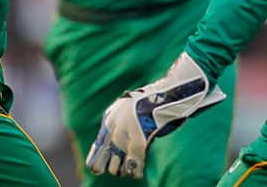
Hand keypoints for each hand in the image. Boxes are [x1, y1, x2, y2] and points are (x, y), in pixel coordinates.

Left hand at [86, 52, 224, 178]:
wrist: (169, 93)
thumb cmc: (154, 102)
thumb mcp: (131, 110)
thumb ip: (122, 125)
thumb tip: (116, 150)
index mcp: (110, 117)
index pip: (98, 146)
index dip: (98, 160)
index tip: (98, 170)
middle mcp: (114, 126)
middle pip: (105, 159)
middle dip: (113, 167)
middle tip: (122, 168)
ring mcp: (125, 134)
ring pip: (117, 166)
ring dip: (125, 170)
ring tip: (133, 169)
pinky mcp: (139, 140)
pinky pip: (133, 165)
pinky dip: (136, 172)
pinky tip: (139, 173)